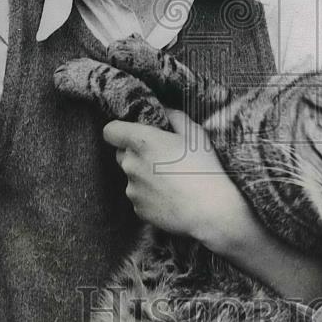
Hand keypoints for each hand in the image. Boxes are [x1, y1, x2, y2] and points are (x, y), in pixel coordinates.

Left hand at [103, 109, 251, 250]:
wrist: (211, 211)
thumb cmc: (204, 169)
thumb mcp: (195, 134)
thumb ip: (174, 116)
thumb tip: (164, 110)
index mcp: (142, 142)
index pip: (110, 131)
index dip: (119, 130)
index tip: (133, 134)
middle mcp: (131, 165)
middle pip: (122, 154)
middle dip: (136, 153)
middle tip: (162, 157)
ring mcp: (133, 189)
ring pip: (132, 177)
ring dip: (144, 176)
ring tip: (171, 180)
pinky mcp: (138, 209)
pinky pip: (139, 196)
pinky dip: (150, 195)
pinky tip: (171, 196)